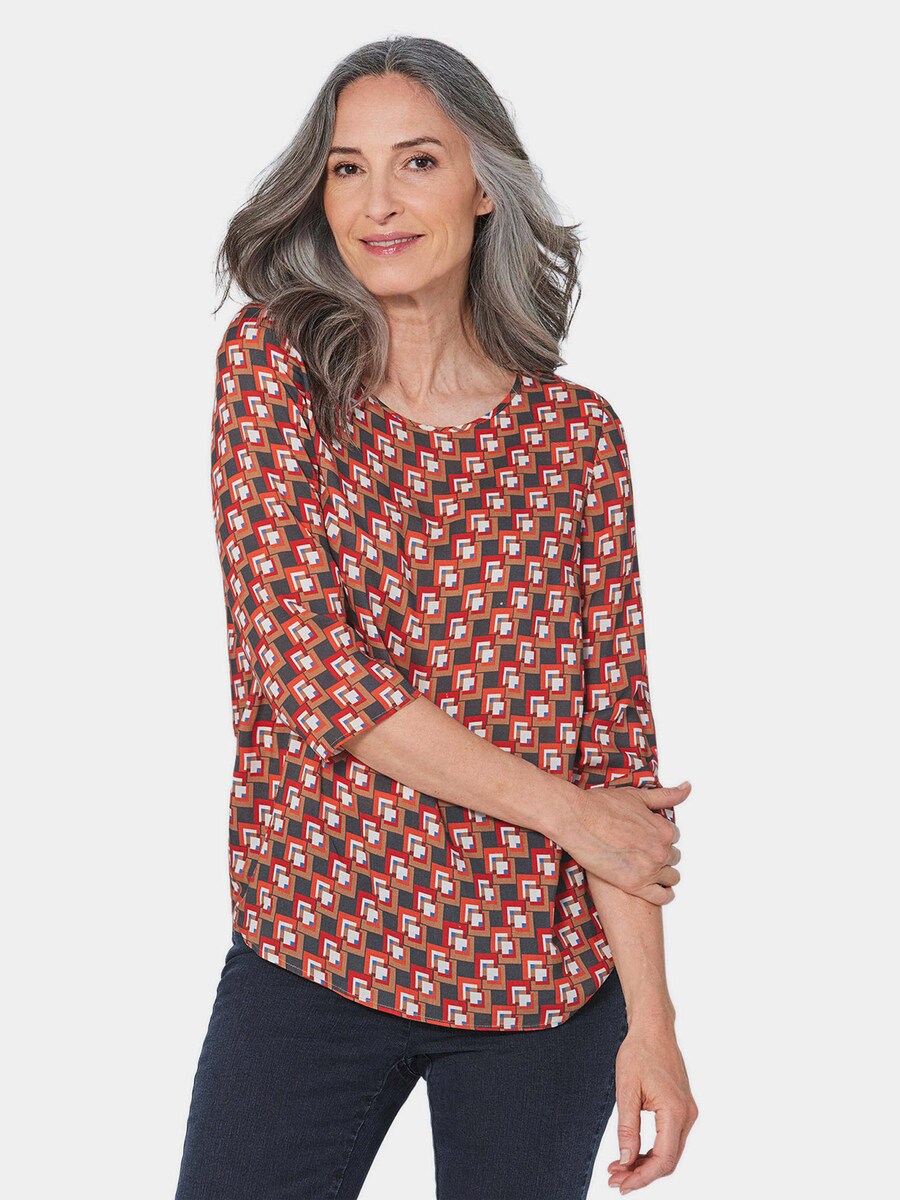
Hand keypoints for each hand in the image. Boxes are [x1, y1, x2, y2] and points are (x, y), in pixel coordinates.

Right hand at [558, 781, 689, 904]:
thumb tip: (687, 787)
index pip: (674, 838)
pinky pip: (661, 897)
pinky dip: (662, 895)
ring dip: (662, 874)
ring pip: (670, 878)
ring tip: (646, 870)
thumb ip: (666, 795)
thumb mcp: (637, 796)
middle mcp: (661, 850)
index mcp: (664, 830)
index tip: (647, 838)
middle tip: (641, 853)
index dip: (659, 837)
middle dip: (660, 855)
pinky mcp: (635, 885)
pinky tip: (653, 889)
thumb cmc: (602, 805)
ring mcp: (649, 869)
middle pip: (673, 858)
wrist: (577, 819)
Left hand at [607, 1015, 698, 1193]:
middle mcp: (687, 1115)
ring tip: (619, 1168)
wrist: (654, 1028)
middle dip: (642, 1174)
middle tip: (615, 1180)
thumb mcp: (626, 1090)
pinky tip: (633, 1153)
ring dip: (647, 1164)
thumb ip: (628, 1128)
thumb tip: (627, 1160)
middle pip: (669, 1161)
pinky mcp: (682, 1108)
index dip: (642, 1177)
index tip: (621, 1184)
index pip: (663, 1159)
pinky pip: (670, 1139)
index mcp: (675, 1111)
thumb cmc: (639, 1053)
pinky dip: (653, 1151)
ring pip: (670, 1152)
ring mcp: (687, 1112)